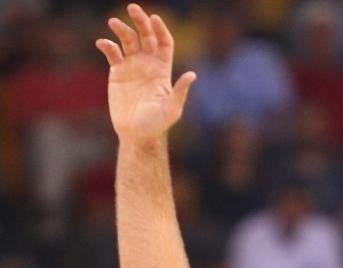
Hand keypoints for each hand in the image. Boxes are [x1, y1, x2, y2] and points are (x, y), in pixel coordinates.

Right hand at [95, 3, 195, 144]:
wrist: (137, 134)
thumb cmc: (158, 123)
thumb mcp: (172, 108)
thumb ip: (180, 91)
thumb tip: (192, 75)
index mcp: (163, 69)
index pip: (164, 43)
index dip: (160, 30)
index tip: (154, 18)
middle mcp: (148, 64)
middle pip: (146, 37)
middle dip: (141, 21)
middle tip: (133, 8)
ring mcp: (132, 67)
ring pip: (127, 41)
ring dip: (121, 30)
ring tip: (114, 22)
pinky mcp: (117, 73)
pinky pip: (112, 54)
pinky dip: (107, 46)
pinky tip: (103, 43)